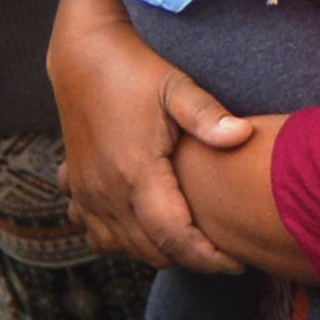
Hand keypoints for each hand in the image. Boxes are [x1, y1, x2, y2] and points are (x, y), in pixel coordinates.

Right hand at [46, 0, 247, 275]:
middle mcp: (106, 190)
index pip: (174, 237)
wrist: (83, 55)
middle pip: (151, 250)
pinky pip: (94, 233)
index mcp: (136, 172)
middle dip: (189, 258)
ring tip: (192, 242)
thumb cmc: (136, 69)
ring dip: (156, 252)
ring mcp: (86, 192)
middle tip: (224, 253)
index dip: (207, 258)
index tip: (237, 264)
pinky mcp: (75, 187)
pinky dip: (121, 240)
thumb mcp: (177, 86)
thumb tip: (244, 135)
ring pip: (121, 246)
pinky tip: (145, 228)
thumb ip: (208, 115)